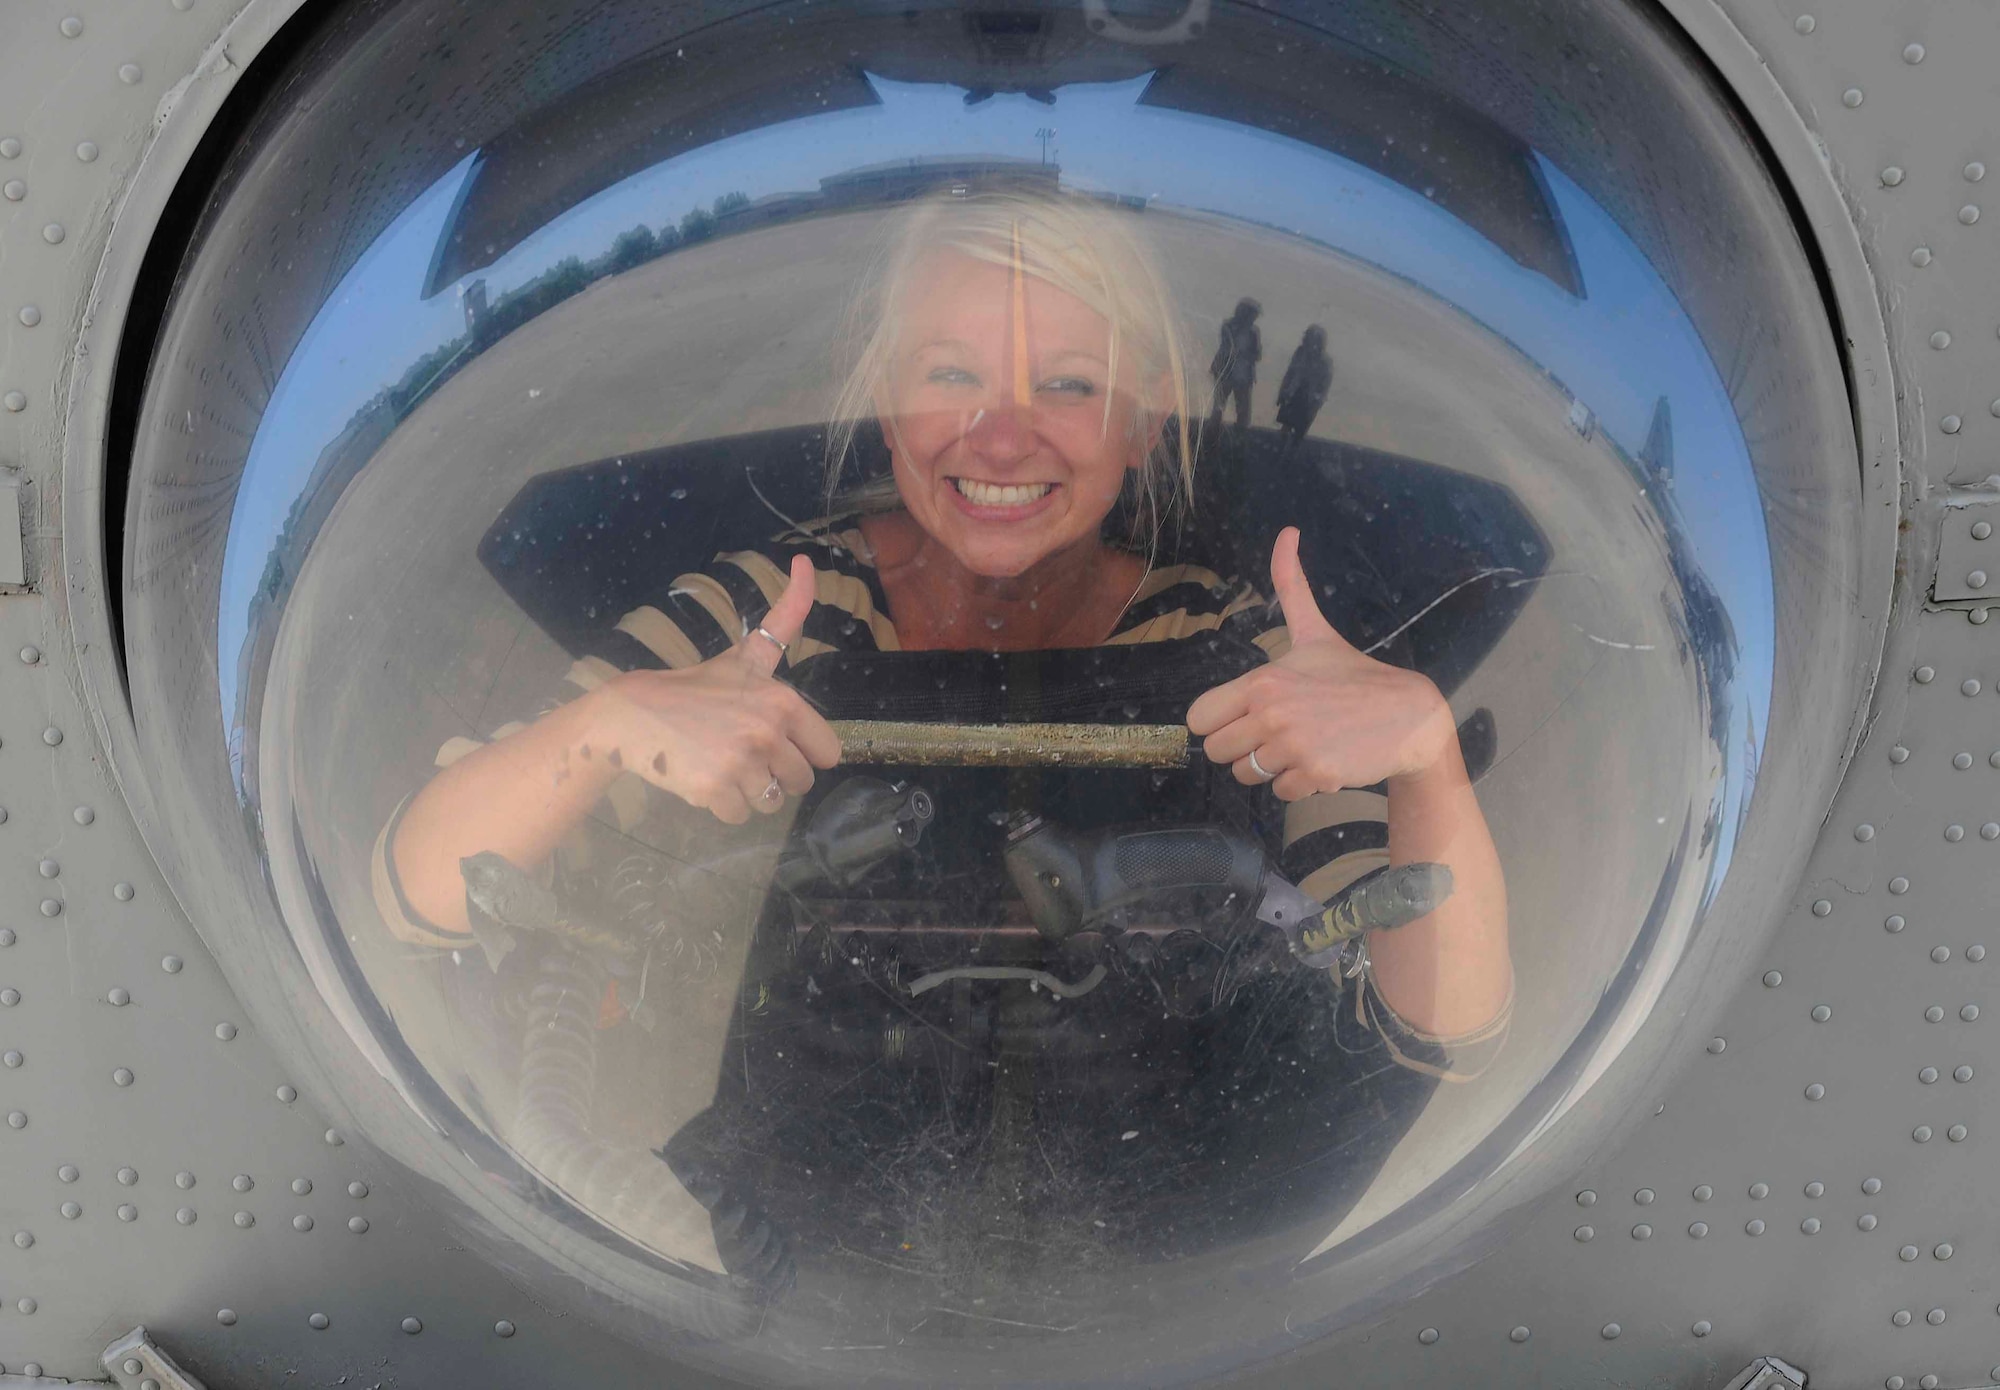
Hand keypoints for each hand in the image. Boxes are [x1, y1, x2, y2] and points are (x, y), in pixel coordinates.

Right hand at [585, 556, 841, 823]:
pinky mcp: (714, 789)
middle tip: (739, 752)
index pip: (828, 752)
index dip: (803, 752)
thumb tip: (806, 562)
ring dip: (748, 793)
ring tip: (720, 764)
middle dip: (773, 774)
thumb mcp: (746, 655)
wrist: (632, 714)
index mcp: (783, 702)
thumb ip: (785, 617)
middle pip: (800, 782)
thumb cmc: (695, 688)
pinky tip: (702, 778)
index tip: (775, 740)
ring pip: (770, 803)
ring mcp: (740, 762)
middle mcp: (767, 732)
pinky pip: (740, 817)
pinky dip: (722, 807)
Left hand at [1187, 528, 1454, 800]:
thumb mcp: (1314, 632)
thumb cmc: (1353, 676)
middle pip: (1217, 752)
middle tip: (1276, 734)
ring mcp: (1294, 747)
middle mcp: (1273, 714)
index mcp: (1263, 680)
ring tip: (1301, 745)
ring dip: (1270, 767)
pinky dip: (1298, 785)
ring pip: (1247, 775)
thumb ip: (1290, 586)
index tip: (1245, 717)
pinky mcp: (1316, 776)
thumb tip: (1286, 531)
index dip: (1219, 722)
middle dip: (1242, 748)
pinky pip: (1280, 793)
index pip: (1200, 718)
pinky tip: (1321, 760)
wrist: (1409, 716)